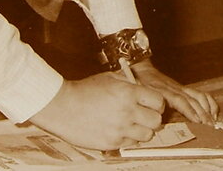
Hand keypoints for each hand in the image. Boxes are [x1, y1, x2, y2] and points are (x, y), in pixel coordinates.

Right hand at [29, 72, 164, 150]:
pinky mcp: (111, 142)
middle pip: (157, 121)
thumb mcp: (110, 78)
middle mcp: (127, 112)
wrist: (63, 106)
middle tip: (146, 115)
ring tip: (134, 124)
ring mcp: (120, 129)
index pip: (159, 102)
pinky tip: (121, 130)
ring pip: (147, 135)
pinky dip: (130, 138)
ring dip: (144, 130)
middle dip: (153, 118)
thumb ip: (130, 83)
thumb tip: (145, 89)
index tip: (153, 104)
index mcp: (128, 93)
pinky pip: (132, 143)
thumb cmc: (85, 90)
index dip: (158, 103)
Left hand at [131, 60, 218, 123]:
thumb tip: (155, 121)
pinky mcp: (184, 88)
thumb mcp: (139, 95)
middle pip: (192, 100)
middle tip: (209, 126)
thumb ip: (147, 106)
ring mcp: (181, 88)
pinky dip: (208, 102)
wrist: (141, 68)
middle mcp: (174, 89)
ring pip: (199, 97)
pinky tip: (213, 111)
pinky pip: (200, 94)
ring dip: (207, 109)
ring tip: (213, 122)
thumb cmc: (138, 83)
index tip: (197, 120)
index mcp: (162, 91)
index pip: (179, 100)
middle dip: (203, 114)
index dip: (189, 110)